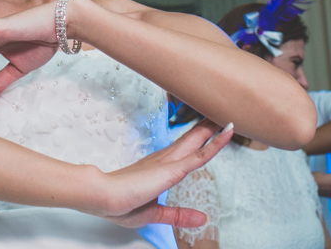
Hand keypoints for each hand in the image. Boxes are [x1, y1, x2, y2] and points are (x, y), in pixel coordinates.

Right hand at [93, 119, 232, 227]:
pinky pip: (200, 155)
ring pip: (198, 141)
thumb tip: (201, 219)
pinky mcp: (172, 168)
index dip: (198, 138)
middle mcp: (166, 160)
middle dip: (208, 126)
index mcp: (160, 168)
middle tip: (221, 111)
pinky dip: (216, 144)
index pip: (185, 150)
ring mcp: (170, 162)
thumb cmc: (120, 204)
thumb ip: (179, 214)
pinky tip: (227, 133)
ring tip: (228, 114)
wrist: (103, 198)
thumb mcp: (156, 213)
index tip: (209, 128)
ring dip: (213, 128)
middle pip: (193, 139)